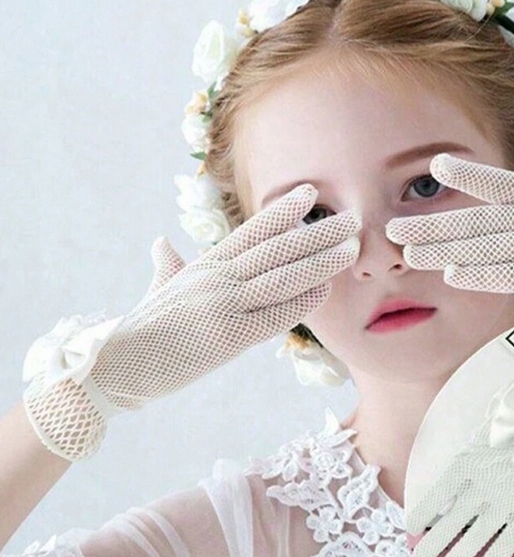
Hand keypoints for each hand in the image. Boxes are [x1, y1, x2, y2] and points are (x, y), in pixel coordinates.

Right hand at [22, 183, 359, 458]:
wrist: (118, 363)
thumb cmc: (142, 327)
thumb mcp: (158, 290)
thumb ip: (168, 266)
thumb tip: (159, 243)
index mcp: (205, 264)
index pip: (253, 229)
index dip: (284, 209)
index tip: (312, 193)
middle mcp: (218, 277)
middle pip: (277, 248)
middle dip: (319, 233)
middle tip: (353, 219)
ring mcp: (224, 305)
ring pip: (282, 277)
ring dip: (320, 263)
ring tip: (351, 250)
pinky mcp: (229, 336)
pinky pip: (274, 316)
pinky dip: (300, 303)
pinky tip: (324, 291)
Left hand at [386, 136, 513, 302]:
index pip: (500, 179)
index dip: (466, 172)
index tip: (432, 166)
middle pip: (478, 217)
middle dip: (432, 222)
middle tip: (392, 226)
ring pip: (488, 246)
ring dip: (443, 250)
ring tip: (407, 253)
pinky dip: (482, 273)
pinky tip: (453, 274)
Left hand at [406, 361, 513, 556]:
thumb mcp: (483, 428)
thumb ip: (471, 449)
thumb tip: (457, 471)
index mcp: (465, 461)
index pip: (436, 494)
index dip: (422, 514)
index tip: (411, 527)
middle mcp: (481, 485)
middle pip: (450, 523)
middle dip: (433, 544)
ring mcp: (505, 500)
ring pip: (474, 537)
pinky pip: (507, 541)